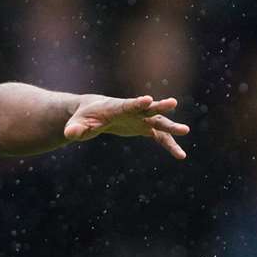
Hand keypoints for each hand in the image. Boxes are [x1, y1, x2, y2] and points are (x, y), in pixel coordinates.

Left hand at [63, 94, 188, 158]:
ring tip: (185, 131)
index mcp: (117, 107)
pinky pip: (160, 137)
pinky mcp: (144, 128)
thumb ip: (76, 129)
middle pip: (148, 108)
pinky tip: (180, 156)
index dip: (137, 103)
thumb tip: (71, 135)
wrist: (95, 113)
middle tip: (172, 103)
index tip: (148, 99)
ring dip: (171, 127)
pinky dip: (170, 145)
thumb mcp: (77, 124)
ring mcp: (141, 119)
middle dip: (159, 107)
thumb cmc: (84, 117)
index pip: (128, 104)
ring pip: (159, 122)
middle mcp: (133, 110)